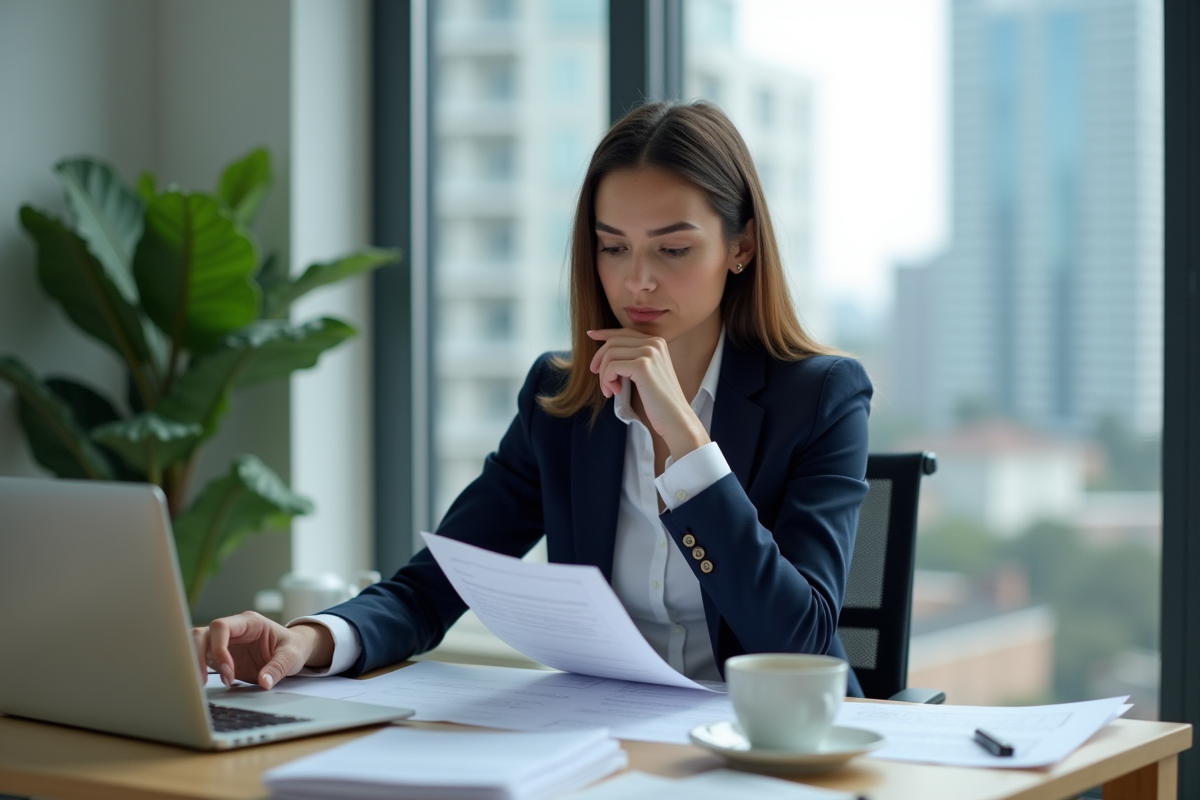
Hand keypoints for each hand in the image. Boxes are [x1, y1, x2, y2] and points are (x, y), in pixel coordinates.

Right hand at [191, 611, 332, 690]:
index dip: (219, 648)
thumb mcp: (292, 656)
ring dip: (195, 664)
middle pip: (202, 634)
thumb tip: (264, 682)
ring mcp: (224, 642)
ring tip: (203, 685)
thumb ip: (279, 667)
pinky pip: (201, 660)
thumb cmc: (293, 647)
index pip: (221, 627)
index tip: (227, 671)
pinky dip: (199, 671)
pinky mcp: (220, 656)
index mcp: (249, 623)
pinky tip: (205, 685)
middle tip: (207, 680)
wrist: (293, 650)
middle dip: (199, 656)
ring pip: (197, 645)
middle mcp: (233, 630)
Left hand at [586, 328, 709, 457]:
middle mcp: (654, 342)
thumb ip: (632, 358)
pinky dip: (606, 380)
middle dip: (600, 359)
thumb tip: (606, 349)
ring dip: (603, 374)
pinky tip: (614, 392)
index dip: (605, 333)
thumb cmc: (659, 400)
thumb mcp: (646, 373)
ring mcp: (649, 352)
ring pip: (610, 354)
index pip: (624, 332)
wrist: (675, 418)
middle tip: (599, 378)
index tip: (591, 335)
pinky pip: (612, 367)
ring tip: (609, 390)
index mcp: (657, 342)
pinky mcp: (642, 366)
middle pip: (614, 341)